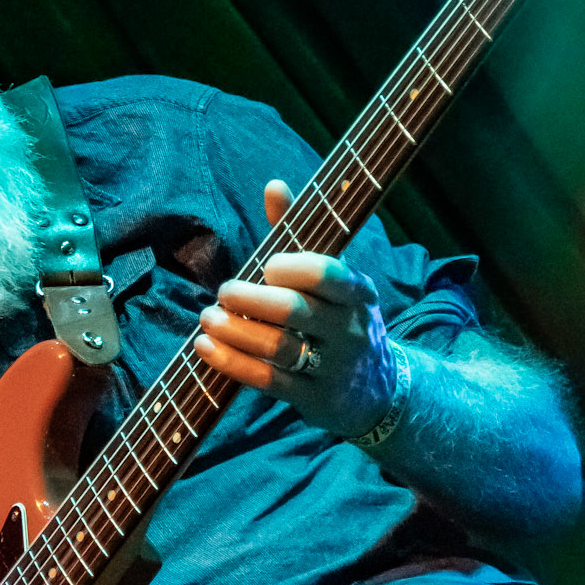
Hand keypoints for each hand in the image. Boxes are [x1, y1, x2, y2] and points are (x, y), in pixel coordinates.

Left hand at [194, 179, 398, 439]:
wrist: (377, 390)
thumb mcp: (334, 279)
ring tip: (206, 318)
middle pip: (297, 311)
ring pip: (278, 347)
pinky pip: (267, 381)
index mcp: (357, 293)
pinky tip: (206, 347)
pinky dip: (232, 363)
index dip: (295, 268)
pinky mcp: (312, 399)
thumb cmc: (340, 318)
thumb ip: (299, 233)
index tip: (267, 266)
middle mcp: (348, 330)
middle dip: (252, 299)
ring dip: (234, 331)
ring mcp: (332, 368)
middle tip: (224, 291)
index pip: (330, 276)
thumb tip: (273, 185)